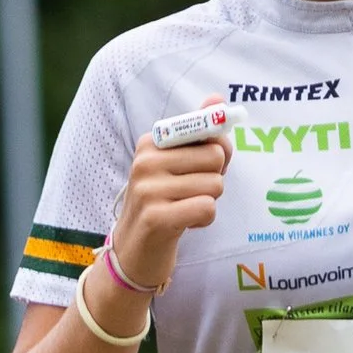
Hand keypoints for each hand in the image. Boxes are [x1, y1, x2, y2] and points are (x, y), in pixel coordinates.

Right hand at [107, 128, 228, 300]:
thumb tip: (217, 99)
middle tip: (192, 194)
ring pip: (215, 185)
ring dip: (209, 202)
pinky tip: (185, 223)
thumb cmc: (164, 203)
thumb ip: (200, 133)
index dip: (217, 152)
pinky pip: (207, 208)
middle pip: (215, 157)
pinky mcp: (155, 217)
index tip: (205, 167)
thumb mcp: (179, 165)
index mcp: (150, 142)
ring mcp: (147, 189)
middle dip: (214, 179)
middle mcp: (145, 161)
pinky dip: (204, 220)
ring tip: (184, 208)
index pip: (206, 131)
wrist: (134, 252)